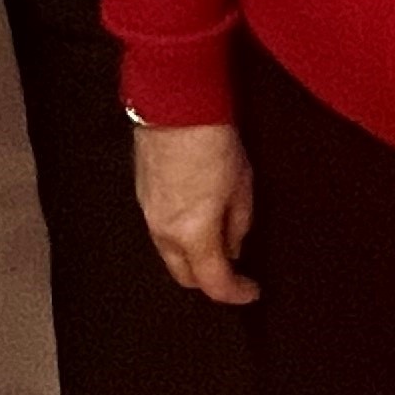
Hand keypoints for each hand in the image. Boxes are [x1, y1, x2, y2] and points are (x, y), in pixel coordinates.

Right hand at [131, 119, 258, 306]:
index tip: (252, 290)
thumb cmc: (212, 140)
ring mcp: (148, 213)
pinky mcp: (142, 194)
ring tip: (218, 238)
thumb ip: (238, 224)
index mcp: (193, 234)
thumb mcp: (242, 186)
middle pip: (184, 276)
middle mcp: (164, 231)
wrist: (174, 103)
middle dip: (210, 279)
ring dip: (192, 256)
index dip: (236, 292)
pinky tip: (197, 216)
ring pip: (169, 253)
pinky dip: (180, 234)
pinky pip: (160, 230)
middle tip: (234, 269)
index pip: (214, 282)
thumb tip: (232, 245)